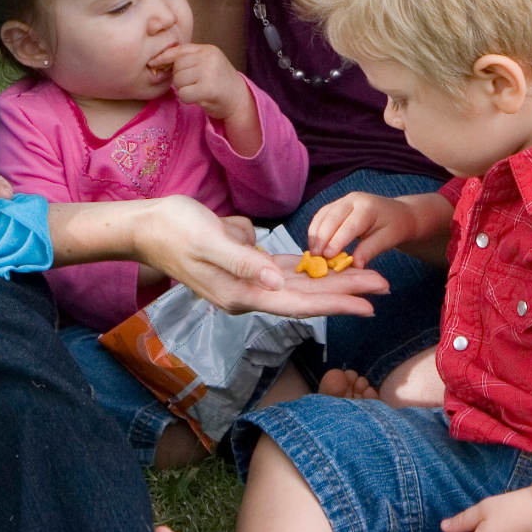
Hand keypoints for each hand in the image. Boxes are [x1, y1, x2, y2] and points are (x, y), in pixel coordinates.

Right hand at [133, 194, 388, 317]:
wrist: (146, 227)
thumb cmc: (174, 230)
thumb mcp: (209, 241)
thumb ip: (244, 262)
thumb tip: (277, 281)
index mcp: (242, 293)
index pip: (299, 302)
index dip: (336, 303)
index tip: (369, 304)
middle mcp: (249, 293)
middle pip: (308, 296)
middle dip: (347, 292)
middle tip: (385, 288)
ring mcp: (249, 282)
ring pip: (302, 284)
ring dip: (335, 282)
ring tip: (369, 278)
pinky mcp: (247, 266)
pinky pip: (287, 271)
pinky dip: (311, 270)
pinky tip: (332, 266)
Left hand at [155, 41, 248, 121]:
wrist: (239, 99)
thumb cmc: (220, 82)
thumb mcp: (208, 64)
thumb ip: (190, 59)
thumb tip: (159, 61)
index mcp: (208, 50)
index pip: (180, 50)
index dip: (164, 56)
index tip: (153, 62)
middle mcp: (209, 58)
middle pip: (177, 67)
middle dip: (178, 78)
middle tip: (191, 84)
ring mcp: (209, 73)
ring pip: (178, 80)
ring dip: (183, 89)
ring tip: (196, 90)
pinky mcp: (207, 89)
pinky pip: (183, 93)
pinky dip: (187, 98)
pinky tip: (197, 98)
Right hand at [309, 189, 427, 267]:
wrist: (398, 214)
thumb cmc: (395, 227)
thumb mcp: (387, 240)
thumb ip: (370, 250)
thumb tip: (354, 265)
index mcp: (368, 207)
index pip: (349, 225)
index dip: (337, 241)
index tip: (327, 256)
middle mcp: (353, 200)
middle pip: (331, 217)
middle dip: (321, 238)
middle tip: (315, 257)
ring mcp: (343, 201)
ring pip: (323, 215)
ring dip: (315, 234)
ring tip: (312, 253)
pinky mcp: (337, 206)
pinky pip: (322, 216)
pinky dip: (316, 230)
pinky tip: (314, 245)